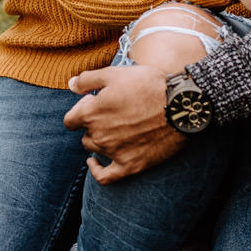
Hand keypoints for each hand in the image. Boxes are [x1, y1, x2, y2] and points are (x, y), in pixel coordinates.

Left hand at [63, 65, 185, 183]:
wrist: (181, 105)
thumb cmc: (147, 85)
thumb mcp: (114, 74)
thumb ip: (87, 80)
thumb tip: (69, 84)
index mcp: (91, 113)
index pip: (70, 120)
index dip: (81, 110)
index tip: (94, 103)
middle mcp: (99, 135)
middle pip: (84, 134)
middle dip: (92, 124)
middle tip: (111, 113)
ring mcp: (114, 152)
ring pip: (94, 149)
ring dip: (98, 140)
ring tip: (114, 129)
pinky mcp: (130, 165)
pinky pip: (105, 177)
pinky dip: (96, 170)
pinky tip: (94, 163)